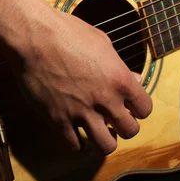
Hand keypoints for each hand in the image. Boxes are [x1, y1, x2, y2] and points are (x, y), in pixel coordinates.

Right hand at [7, 8, 152, 153]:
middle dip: (125, 128)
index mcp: (120, 79)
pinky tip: (77, 138)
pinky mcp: (58, 120)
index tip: (130, 107)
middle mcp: (105, 99)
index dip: (139, 109)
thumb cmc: (68, 33)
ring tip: (99, 133)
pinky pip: (74, 147)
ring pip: (106, 146)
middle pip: (130, 131)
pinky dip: (78, 145)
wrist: (34, 37)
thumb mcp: (102, 43)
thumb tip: (134, 79)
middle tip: (115, 122)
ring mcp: (81, 112)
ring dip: (105, 141)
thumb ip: (120, 66)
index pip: (145, 109)